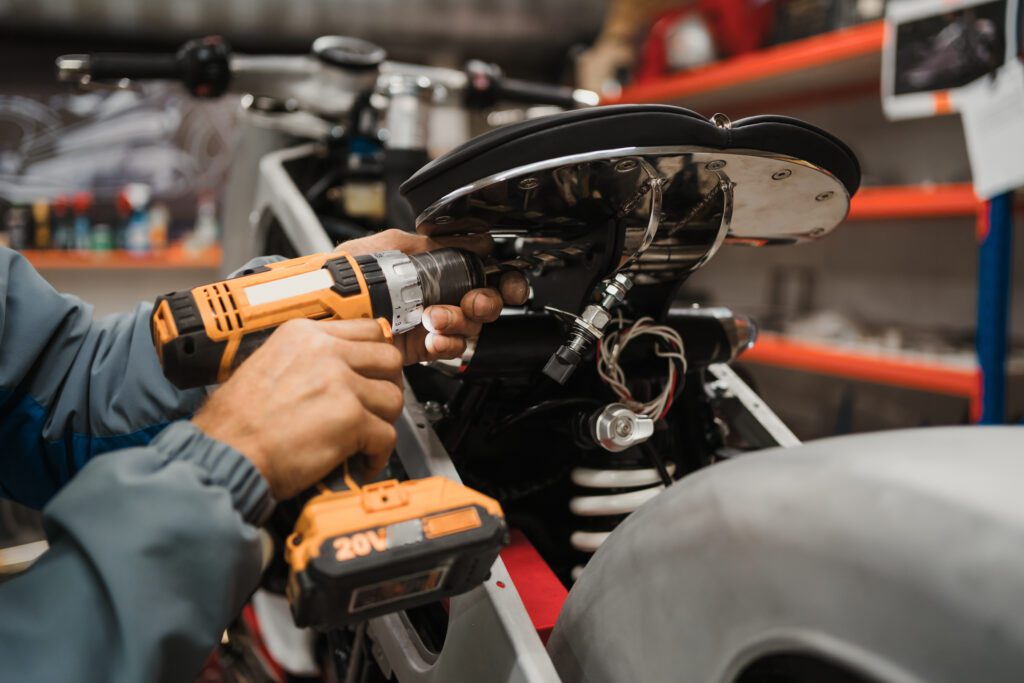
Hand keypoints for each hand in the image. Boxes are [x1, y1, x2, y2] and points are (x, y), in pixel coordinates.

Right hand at [191, 318, 403, 499]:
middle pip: (389, 359)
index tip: (376, 371)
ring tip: (366, 436)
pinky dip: (379, 453)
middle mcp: (326, 352)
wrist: (224, 452)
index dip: (377, 356)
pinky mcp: (350, 418)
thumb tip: (339, 367)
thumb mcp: (266, 364)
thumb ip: (306, 359)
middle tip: (376, 406)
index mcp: (304, 335)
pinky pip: (387, 435)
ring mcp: (340, 384)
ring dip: (383, 421)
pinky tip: (362, 459)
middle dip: (387, 385)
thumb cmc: (235, 422)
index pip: (367, 330)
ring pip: (393, 397)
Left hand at [339, 229, 528, 364]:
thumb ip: (427, 242)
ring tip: (434, 319)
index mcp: (433, 269)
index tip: (509, 284)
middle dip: (483, 303)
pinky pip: (448, 348)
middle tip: (471, 302)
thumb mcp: (387, 245)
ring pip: (468, 327)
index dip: (501, 279)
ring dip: (459, 323)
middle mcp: (436, 296)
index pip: (479, 273)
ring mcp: (429, 323)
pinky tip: (433, 337)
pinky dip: (447, 344)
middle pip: (482, 303)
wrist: (326, 309)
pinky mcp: (419, 348)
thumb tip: (464, 238)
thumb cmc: (347, 274)